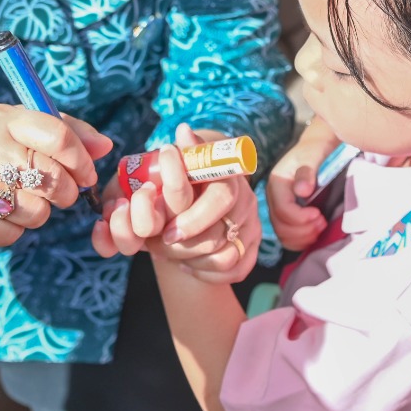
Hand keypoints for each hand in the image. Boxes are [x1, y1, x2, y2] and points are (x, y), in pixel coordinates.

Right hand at [0, 104, 111, 248]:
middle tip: (58, 191)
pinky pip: (13, 235)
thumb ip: (65, 130)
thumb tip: (106, 147)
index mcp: (1, 121)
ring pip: (37, 213)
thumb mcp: (16, 125)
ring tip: (19, 198)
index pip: (57, 135)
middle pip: (53, 180)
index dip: (81, 159)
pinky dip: (15, 229)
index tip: (86, 172)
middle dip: (66, 191)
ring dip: (39, 211)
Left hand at [93, 124, 262, 282]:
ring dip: (192, 261)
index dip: (193, 220)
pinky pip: (236, 270)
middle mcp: (244, 198)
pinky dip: (208, 274)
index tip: (165, 232)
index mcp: (226, 174)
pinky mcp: (252, 246)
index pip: (220, 198)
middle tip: (157, 247)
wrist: (196, 185)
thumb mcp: (167, 163)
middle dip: (182, 248)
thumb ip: (172, 158)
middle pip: (219, 236)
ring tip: (170, 255)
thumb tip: (184, 136)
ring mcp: (251, 224)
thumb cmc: (176, 176)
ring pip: (226, 258)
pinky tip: (187, 264)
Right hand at [268, 117, 340, 250]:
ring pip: (283, 235)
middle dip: (303, 230)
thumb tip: (302, 191)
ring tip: (321, 226)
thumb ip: (307, 172)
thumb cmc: (316, 150)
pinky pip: (288, 237)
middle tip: (322, 222)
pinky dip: (301, 240)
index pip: (283, 210)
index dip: (301, 218)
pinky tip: (315, 232)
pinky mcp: (286, 216)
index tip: (319, 214)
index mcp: (276, 183)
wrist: (316, 148)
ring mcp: (278, 208)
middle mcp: (273, 198)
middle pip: (281, 226)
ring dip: (303, 237)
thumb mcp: (314, 156)